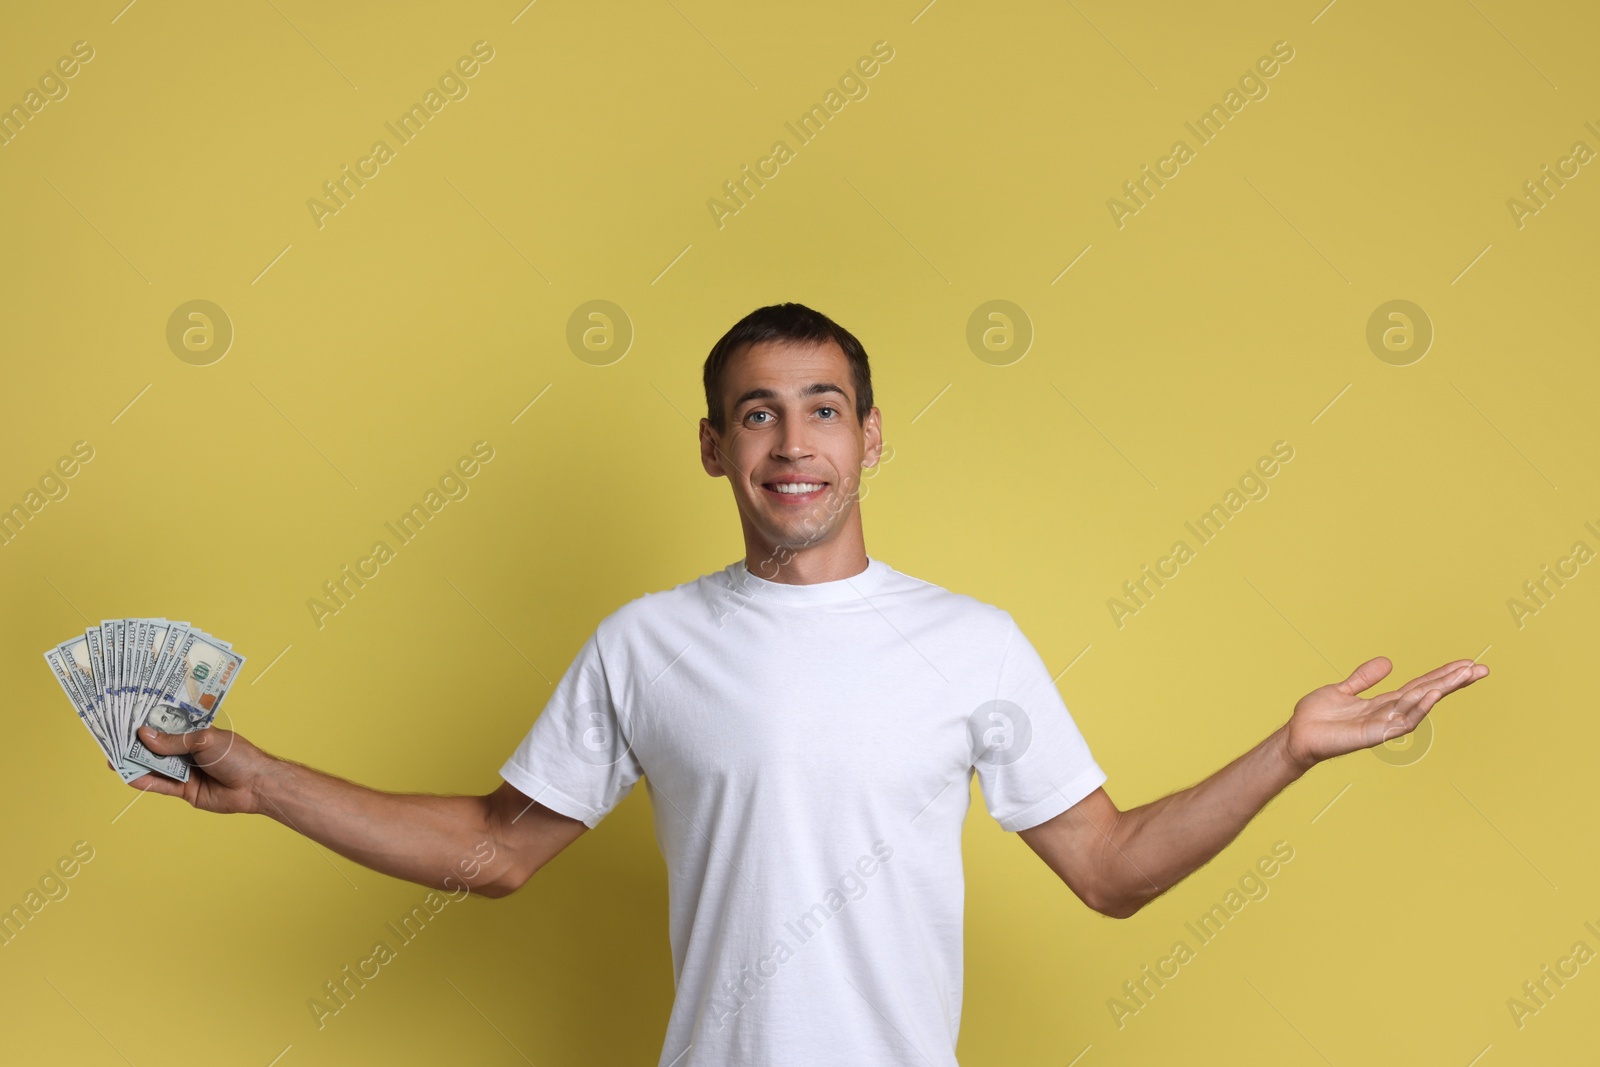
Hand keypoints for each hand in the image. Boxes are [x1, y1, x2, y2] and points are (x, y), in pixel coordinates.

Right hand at [121, 725, 274, 814]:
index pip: (168, 725)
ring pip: (156, 766)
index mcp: (196, 732)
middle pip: (157, 747)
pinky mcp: (185, 790)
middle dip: (136, 744)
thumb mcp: (204, 740)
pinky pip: (161, 785)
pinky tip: (129, 776)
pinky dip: (145, 781)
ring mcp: (185, 770)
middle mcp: (188, 750)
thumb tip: (143, 735)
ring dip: (136, 763)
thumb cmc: (237, 755)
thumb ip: (174, 741)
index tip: (126, 717)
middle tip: (112, 740)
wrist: (255, 785)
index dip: (148, 722)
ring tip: (113, 758)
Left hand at [1282, 656, 1488, 771]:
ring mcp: (1384, 724)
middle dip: (1453, 682)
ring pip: (1420, 705)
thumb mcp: (1343, 689)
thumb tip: (1388, 662)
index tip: (1467, 664)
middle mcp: (1389, 713)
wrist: (1297, 734)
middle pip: (1428, 694)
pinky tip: (1432, 693)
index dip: (1443, 675)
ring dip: (1442, 690)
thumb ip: (1364, 678)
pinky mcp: (1374, 734)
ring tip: (1463, 675)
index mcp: (1384, 702)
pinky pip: (1402, 721)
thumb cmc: (1317, 716)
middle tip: (1481, 669)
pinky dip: (1418, 707)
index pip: (1421, 686)